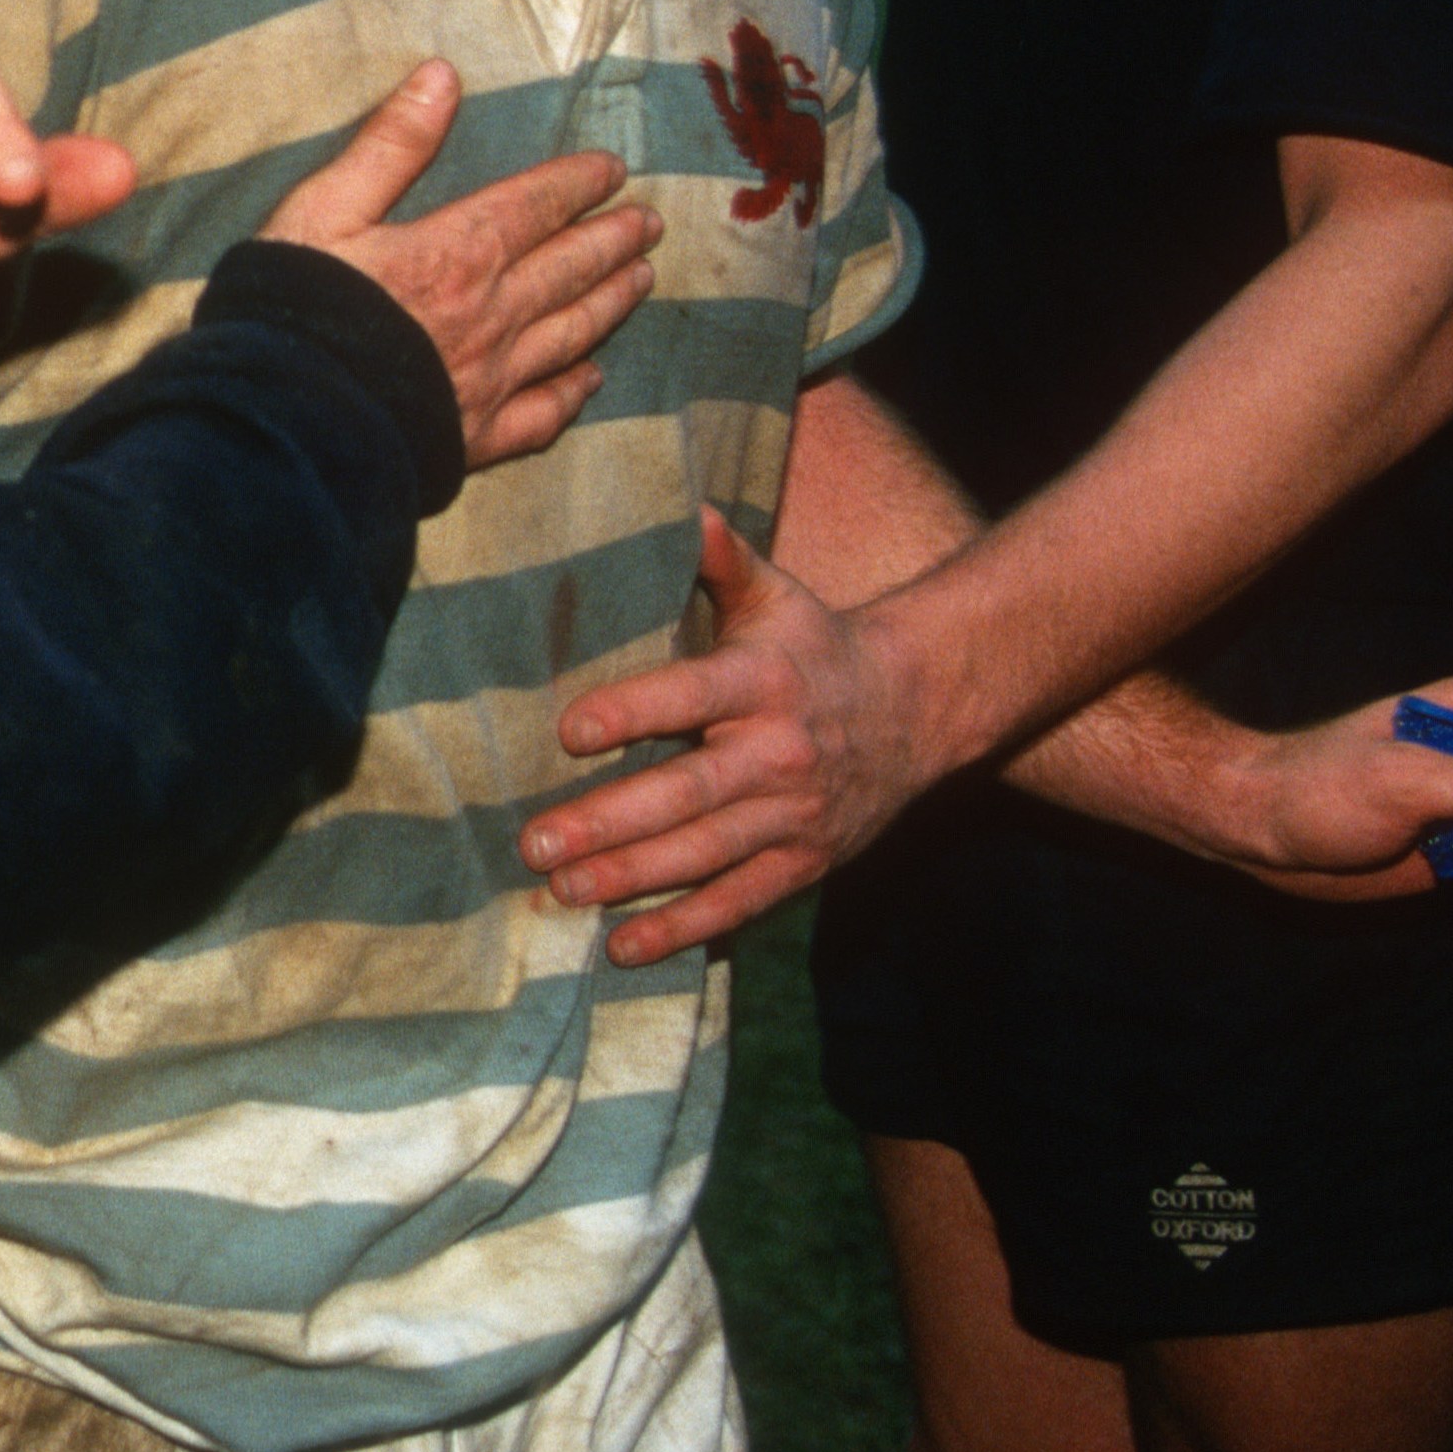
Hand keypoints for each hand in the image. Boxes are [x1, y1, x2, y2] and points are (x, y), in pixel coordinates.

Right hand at [255, 61, 658, 472]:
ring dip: (611, 302)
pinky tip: (592, 379)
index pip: (535, 206)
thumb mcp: (327, 206)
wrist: (287, 421)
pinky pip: (542, 412)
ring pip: (571, 333)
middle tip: (649, 223)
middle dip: (613, 240)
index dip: (577, 184)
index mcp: (459, 251)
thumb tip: (443, 76)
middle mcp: (492, 314)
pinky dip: (573, 392)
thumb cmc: (294, 307)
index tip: (613, 171)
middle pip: (569, 268)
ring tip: (643, 280)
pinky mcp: (479, 436)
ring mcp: (491, 379)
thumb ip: (391, 144)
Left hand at [521, 511, 929, 961]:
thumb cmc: (816, 646)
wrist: (917, 711)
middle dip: (610, 820)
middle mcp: (779, 754)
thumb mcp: (777, 595)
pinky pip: (739, 902)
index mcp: (763, 681)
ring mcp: (793, 816)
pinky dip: (683, 928)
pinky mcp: (804, 863)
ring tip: (561, 889)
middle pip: (688, 793)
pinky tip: (623, 945)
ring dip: (631, 879)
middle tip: (536, 839)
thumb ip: (724, 559)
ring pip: (706, 855)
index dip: (632, 712)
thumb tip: (687, 507)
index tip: (568, 731)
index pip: (691, 697)